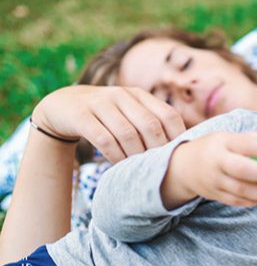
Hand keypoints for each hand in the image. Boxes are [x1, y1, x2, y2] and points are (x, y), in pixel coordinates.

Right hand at [32, 85, 185, 162]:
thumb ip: (152, 123)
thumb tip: (184, 149)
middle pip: (150, 125)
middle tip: (160, 169)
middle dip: (158, 150)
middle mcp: (121, 95)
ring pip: (127, 133)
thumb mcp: (129, 112)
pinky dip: (115, 156)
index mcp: (139, 95)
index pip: (168, 115)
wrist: (62, 106)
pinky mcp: (81, 115)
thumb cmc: (106, 116)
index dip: (178, 138)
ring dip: (136, 156)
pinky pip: (104, 139)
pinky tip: (119, 166)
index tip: (178, 158)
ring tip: (140, 170)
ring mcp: (100, 103)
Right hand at [162, 131, 256, 208]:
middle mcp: (217, 161)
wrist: (184, 166)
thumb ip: (254, 139)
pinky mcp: (214, 194)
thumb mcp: (229, 137)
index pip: (245, 145)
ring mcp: (214, 180)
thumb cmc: (216, 149)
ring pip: (239, 189)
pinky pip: (234, 201)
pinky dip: (250, 202)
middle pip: (241, 169)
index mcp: (223, 142)